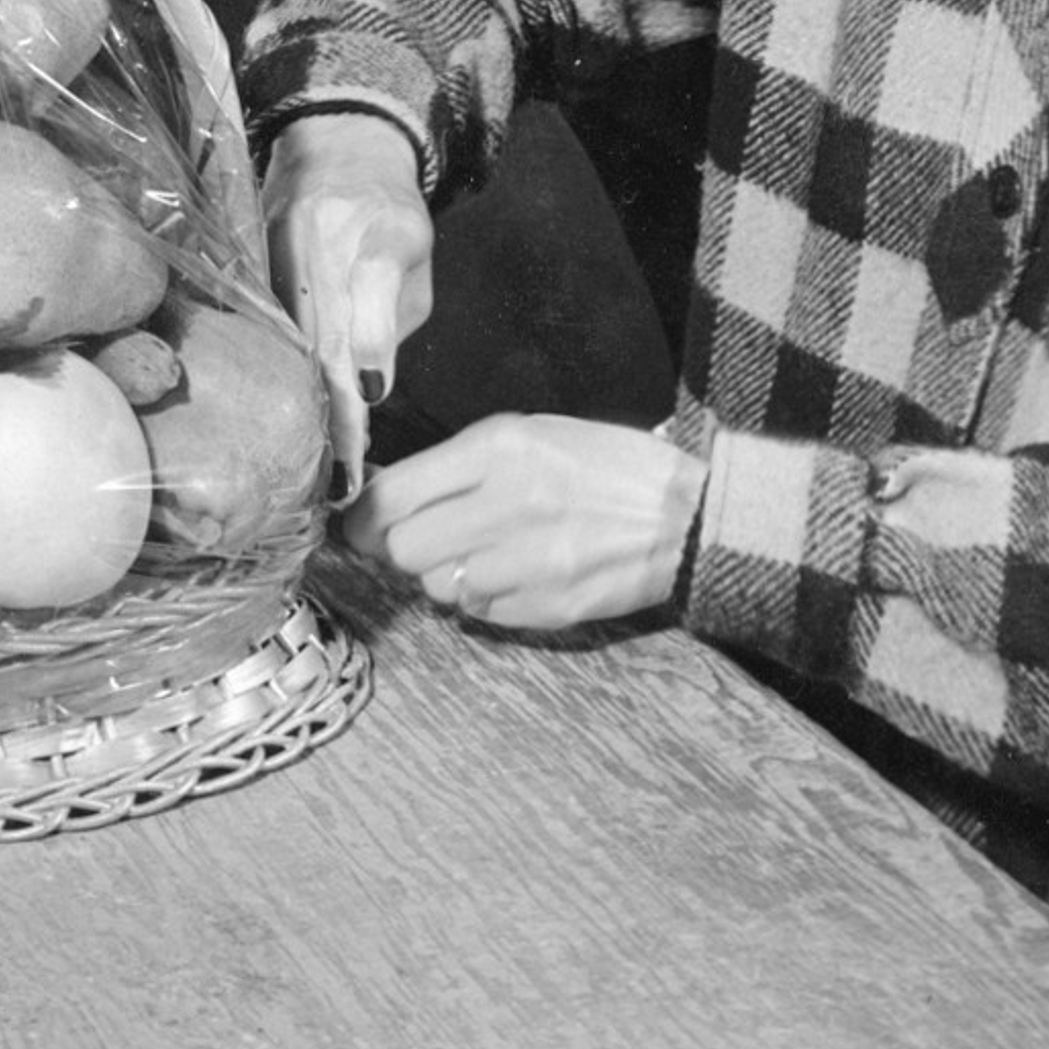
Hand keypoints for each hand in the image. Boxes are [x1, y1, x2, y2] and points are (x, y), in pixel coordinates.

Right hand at [260, 111, 434, 485]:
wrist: (337, 149)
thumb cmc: (388, 216)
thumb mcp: (415, 257)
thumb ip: (394, 318)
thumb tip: (369, 388)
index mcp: (382, 228)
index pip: (373, 279)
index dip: (371, 336)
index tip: (371, 394)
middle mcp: (323, 234)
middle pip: (326, 330)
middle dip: (337, 406)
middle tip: (344, 473)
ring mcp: (278, 245)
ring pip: (289, 336)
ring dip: (304, 403)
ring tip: (317, 469)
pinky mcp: (251, 258)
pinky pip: (262, 326)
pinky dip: (274, 375)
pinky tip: (281, 424)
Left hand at [343, 413, 703, 630]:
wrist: (689, 516)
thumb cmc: (606, 468)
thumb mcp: (531, 436)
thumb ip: (455, 465)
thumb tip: (384, 498)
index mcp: (501, 450)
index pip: (394, 495)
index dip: (363, 517)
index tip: (359, 525)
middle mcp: (510, 504)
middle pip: (405, 549)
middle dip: (403, 548)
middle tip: (421, 540)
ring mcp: (530, 561)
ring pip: (438, 586)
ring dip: (446, 574)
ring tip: (485, 552)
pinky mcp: (549, 606)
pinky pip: (480, 612)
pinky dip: (485, 598)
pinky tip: (517, 573)